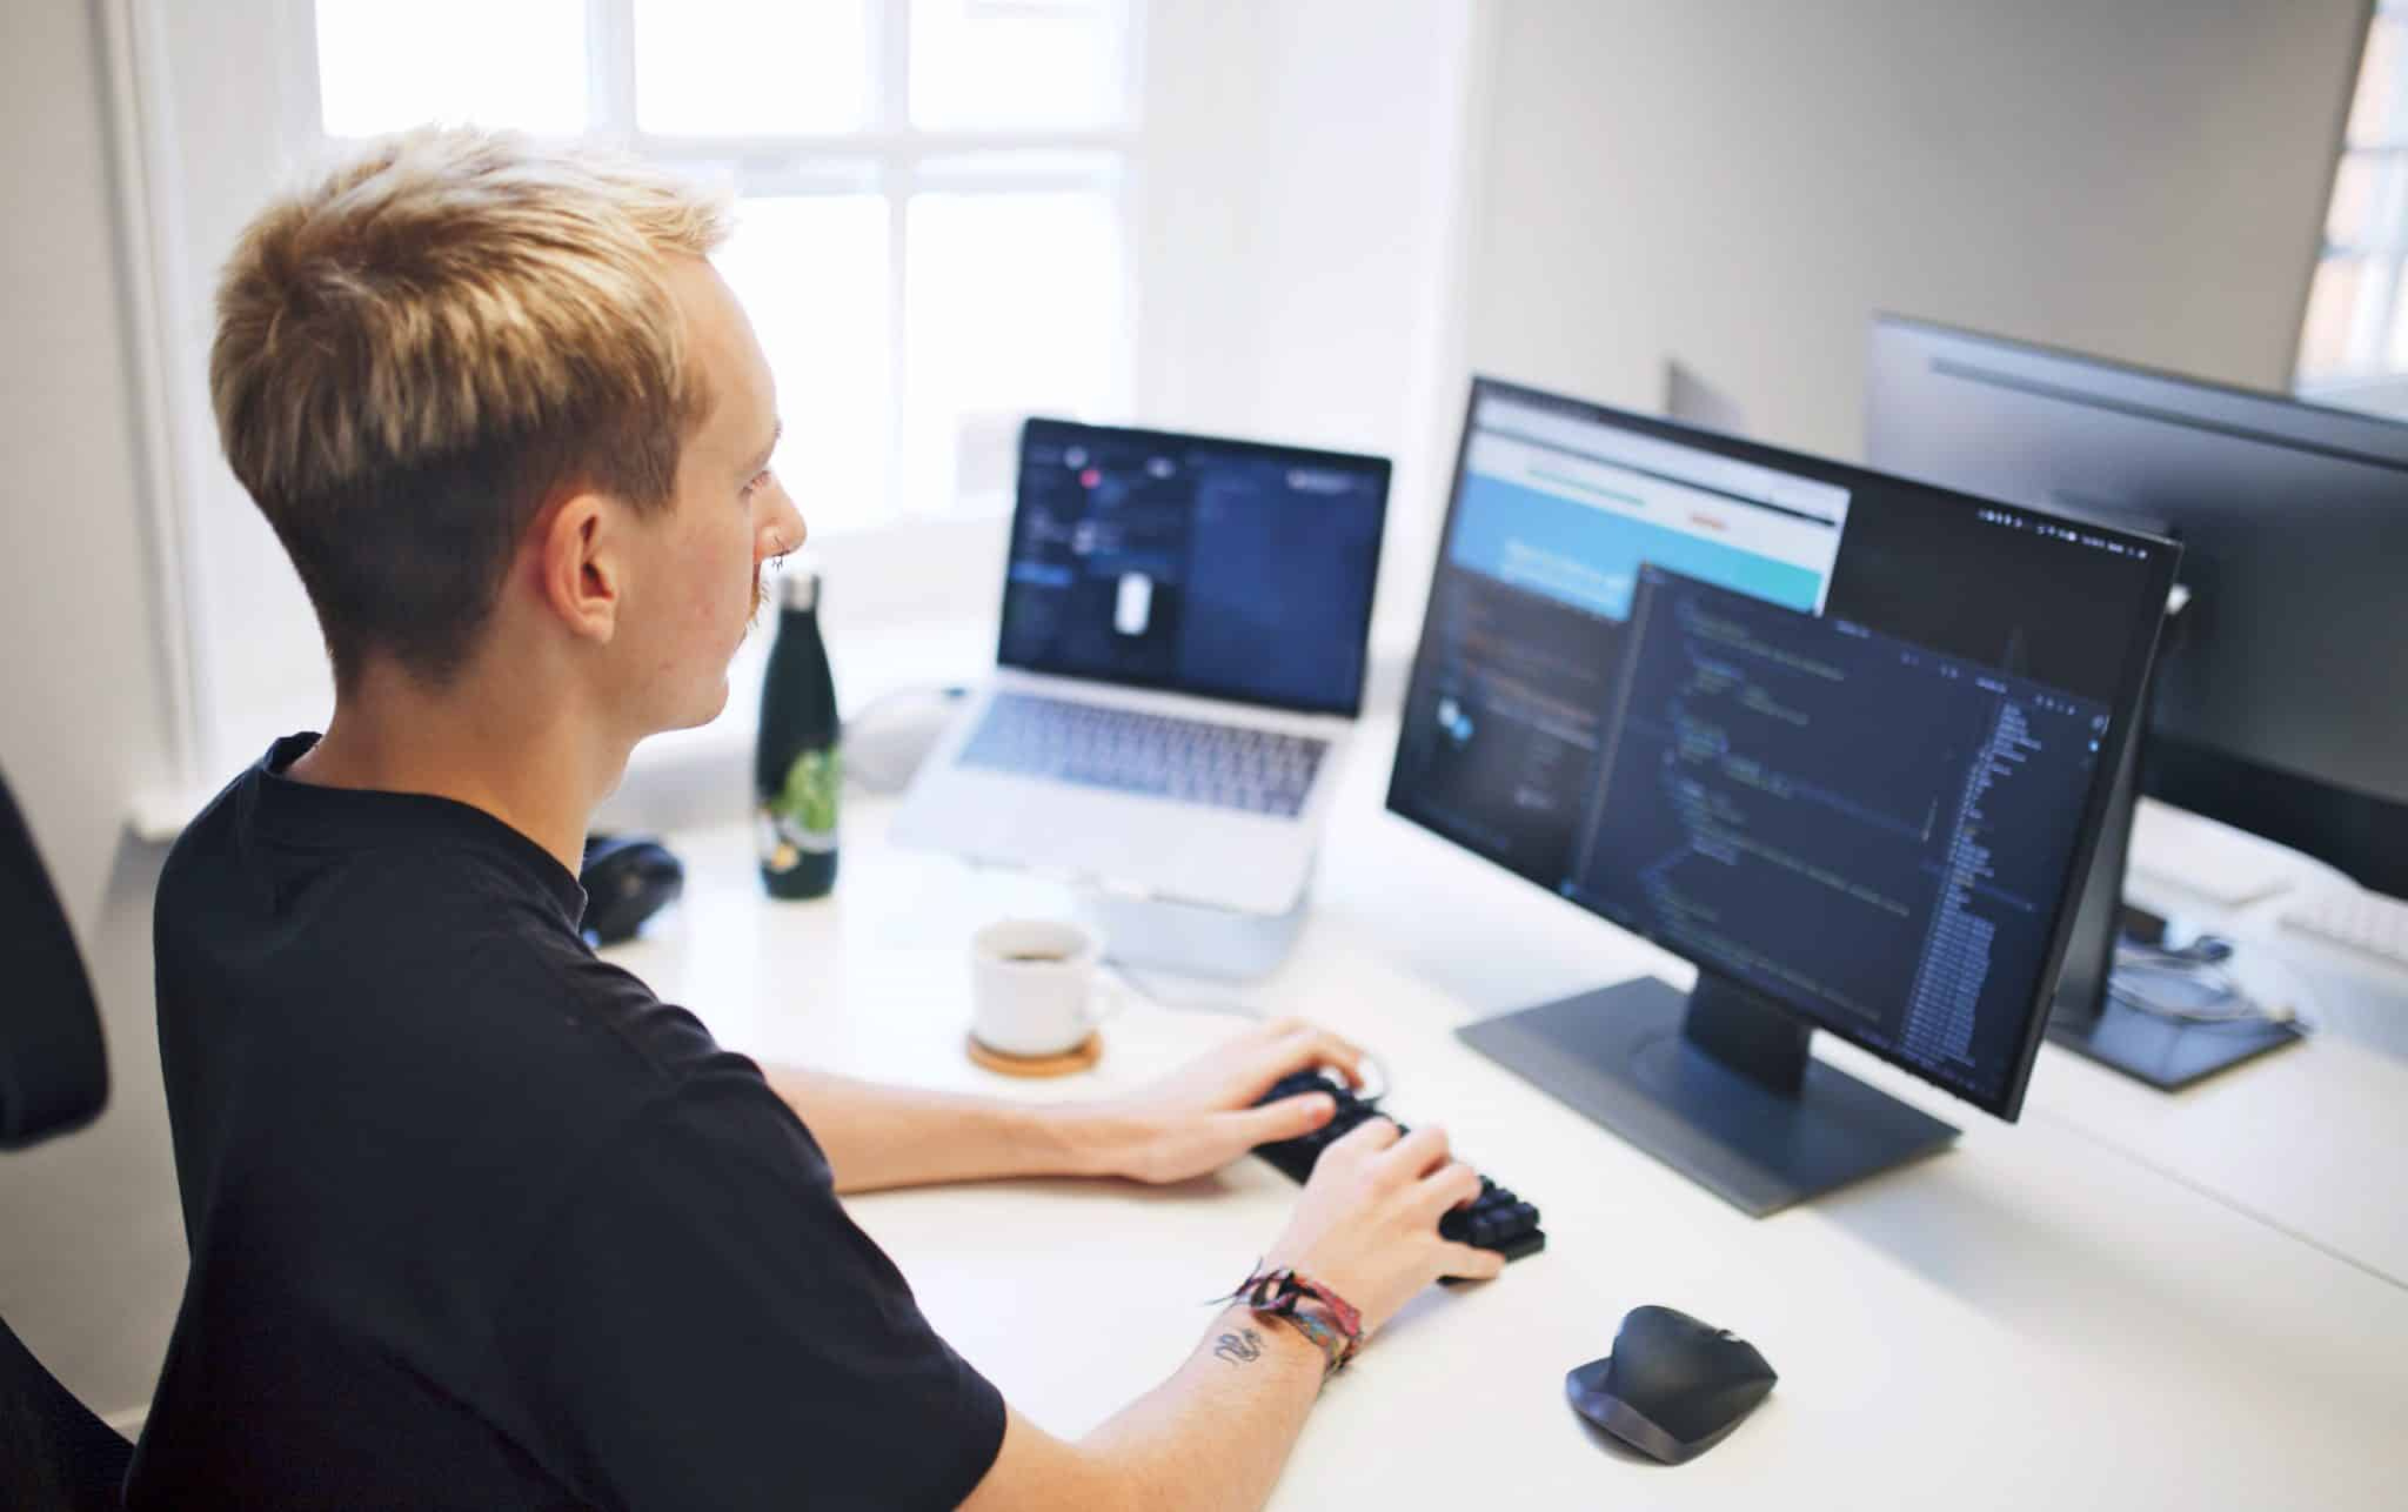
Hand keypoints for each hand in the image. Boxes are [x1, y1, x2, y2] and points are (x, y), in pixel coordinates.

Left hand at [1076, 1017, 1368, 1184]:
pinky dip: (1287, 1050)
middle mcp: (1237, 1052)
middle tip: (1355, 1071)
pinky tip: (1284, 1080)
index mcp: (1248, 1067)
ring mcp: (1223, 1055)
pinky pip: (1261, 1042)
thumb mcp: (1230, 1139)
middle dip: (1334, 1042)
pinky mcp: (1211, 1066)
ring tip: (1328, 1072)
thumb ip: (1281, 1120)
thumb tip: (1327, 1103)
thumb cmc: (1165, 1141)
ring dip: (1311, 1043)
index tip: (1361, 1084)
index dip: (1345, 1058)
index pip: (1312, 1043)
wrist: (1116, 1133)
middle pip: (1298, 1026)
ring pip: (1278, 1031)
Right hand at [1260, 1119, 1502, 1335]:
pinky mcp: (1428, 1253)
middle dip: (1440, 1155)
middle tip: (1439, 1174)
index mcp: (1348, 1159)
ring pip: (1463, 1176)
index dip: (1398, 1146)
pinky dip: (1482, 1262)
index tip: (1402, 1160)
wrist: (1299, 1307)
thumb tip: (1379, 1183)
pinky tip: (1489, 1263)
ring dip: (1467, 1190)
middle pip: (1434, 1138)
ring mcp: (1409, 1213)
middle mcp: (1381, 1177)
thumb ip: (1349, 1179)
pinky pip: (1471, 1253)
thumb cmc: (1299, 1261)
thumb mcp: (1316, 1195)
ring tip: (1462, 1204)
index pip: (1388, 1129)